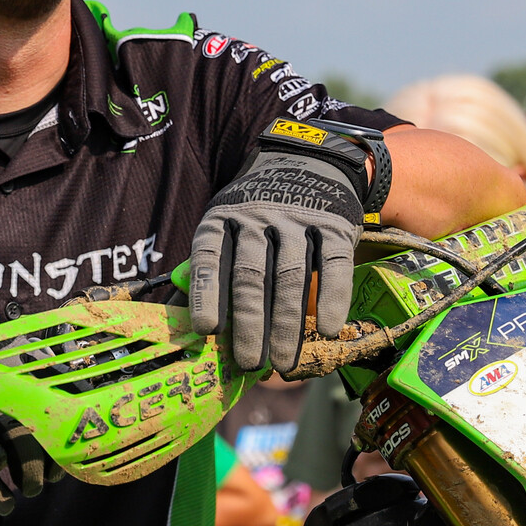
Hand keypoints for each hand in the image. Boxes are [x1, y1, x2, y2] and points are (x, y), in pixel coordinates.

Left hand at [190, 119, 379, 372]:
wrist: (311, 162)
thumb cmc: (258, 213)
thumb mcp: (227, 222)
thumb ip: (211, 265)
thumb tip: (191, 319)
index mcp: (223, 217)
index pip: (208, 256)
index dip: (206, 293)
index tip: (208, 330)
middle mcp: (257, 217)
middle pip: (250, 275)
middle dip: (249, 324)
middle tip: (250, 363)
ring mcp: (298, 219)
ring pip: (289, 277)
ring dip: (287, 324)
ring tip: (284, 363)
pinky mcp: (334, 225)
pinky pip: (332, 265)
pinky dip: (332, 299)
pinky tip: (327, 331)